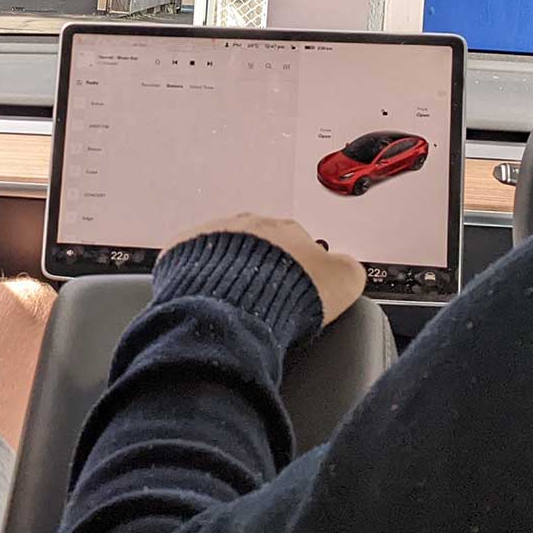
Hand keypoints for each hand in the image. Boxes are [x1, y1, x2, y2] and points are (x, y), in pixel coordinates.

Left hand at [178, 214, 363, 325]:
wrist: (234, 306)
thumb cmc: (286, 294)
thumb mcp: (345, 282)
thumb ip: (350, 269)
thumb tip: (350, 268)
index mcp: (289, 229)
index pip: (299, 244)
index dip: (301, 272)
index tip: (297, 292)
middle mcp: (250, 226)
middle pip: (260, 247)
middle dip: (264, 271)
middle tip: (266, 301)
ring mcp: (214, 236)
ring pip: (225, 252)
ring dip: (230, 274)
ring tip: (236, 305)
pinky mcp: (182, 253)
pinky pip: (191, 263)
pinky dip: (199, 280)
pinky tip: (208, 301)